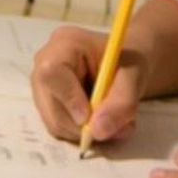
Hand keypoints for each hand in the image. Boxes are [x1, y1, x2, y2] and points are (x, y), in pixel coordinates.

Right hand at [30, 25, 145, 142]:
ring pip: (53, 122)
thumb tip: (99, 131)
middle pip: (49, 104)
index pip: (52, 73)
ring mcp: (42, 86)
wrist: (126, 66)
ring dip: (84, 132)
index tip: (90, 118)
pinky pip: (59, 128)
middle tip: (112, 127)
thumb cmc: (129, 62)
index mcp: (65, 44)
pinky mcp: (47, 104)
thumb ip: (122, 102)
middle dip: (81, 125)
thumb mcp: (135, 77)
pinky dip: (81, 133)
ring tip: (111, 123)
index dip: (69, 99)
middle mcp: (44, 63)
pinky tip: (99, 122)